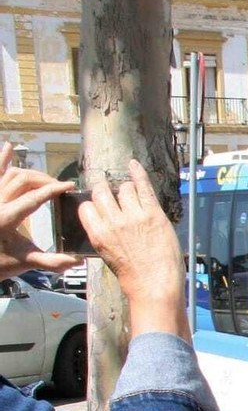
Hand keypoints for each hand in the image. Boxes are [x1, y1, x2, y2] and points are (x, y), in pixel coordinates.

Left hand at [0, 142, 81, 280]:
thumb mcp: (25, 263)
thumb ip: (52, 261)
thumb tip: (78, 260)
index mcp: (6, 218)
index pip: (34, 197)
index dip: (54, 189)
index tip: (69, 186)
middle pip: (24, 179)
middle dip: (45, 180)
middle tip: (60, 188)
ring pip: (12, 173)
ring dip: (31, 173)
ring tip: (46, 180)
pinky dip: (2, 159)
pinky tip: (9, 147)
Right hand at [77, 159, 187, 339]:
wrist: (155, 287)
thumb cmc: (134, 276)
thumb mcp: (108, 255)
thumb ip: (104, 234)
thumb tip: (105, 219)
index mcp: (98, 234)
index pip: (87, 206)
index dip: (94, 205)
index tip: (100, 205)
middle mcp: (113, 222)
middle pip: (103, 192)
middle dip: (107, 192)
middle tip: (115, 197)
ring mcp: (134, 217)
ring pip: (124, 189)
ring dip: (128, 191)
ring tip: (134, 199)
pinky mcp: (154, 215)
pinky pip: (143, 187)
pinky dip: (138, 173)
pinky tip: (134, 164)